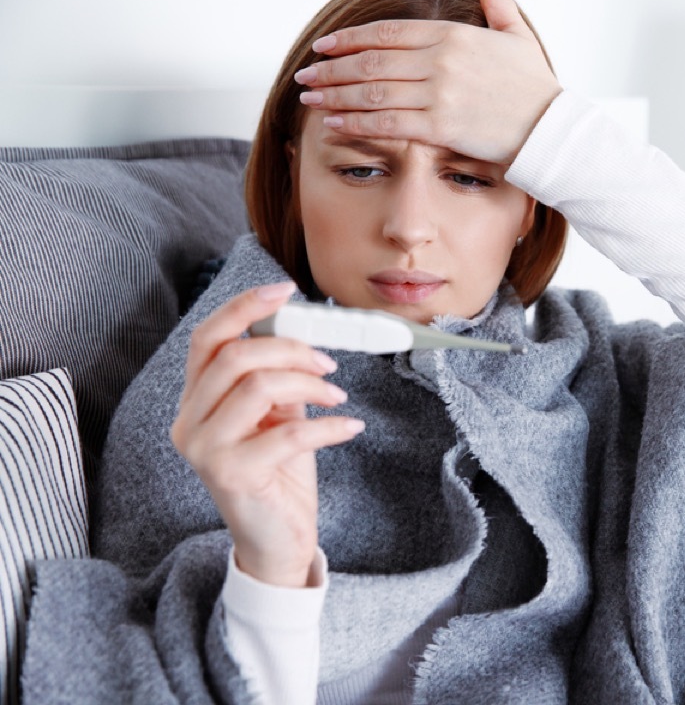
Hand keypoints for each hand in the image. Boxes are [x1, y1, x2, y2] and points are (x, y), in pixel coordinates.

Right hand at [171, 282, 364, 586]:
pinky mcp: (232, 476)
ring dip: (309, 384)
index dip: (245, 308)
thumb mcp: (277, 415)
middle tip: (327, 364)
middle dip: (291, 349)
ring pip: (257, 386)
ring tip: (335, 397)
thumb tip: (303, 333)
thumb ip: (277, 377)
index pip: (207, 338)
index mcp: (195, 400)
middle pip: (234, 356)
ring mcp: (205, 451)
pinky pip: (289, 433)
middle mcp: (189, 422)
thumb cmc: (279, 474)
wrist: (277, 541)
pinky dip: (328, 425)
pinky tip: (349, 426)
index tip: (285, 290)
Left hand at [296, 0, 562, 165]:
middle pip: (371, 61)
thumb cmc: (535, 86)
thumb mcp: (515, 32)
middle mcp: (441, 61)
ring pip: (373, 91)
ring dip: (335, 95)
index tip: (324, 47)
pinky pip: (388, 122)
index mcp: (453, 35)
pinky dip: (356, 122)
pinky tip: (333, 123)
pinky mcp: (441, 127)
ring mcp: (439, 94)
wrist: (553, 130)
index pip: (387, 33)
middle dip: (332, 69)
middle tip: (306, 74)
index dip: (349, 39)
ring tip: (310, 98)